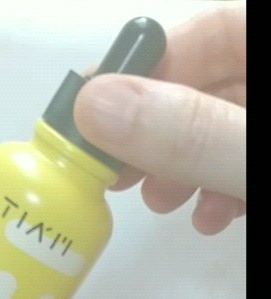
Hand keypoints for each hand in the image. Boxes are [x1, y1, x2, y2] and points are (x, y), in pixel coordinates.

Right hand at [74, 4, 245, 234]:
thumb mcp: (257, 157)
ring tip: (160, 202)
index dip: (144, 67)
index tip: (91, 111)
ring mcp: (268, 129)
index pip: (207, 34)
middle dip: (153, 133)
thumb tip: (93, 108)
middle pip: (203, 89)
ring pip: (215, 133)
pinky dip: (213, 189)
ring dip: (178, 169)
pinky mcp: (265, 163)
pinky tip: (208, 218)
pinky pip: (236, 164)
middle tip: (113, 171)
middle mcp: (270, 85)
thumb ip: (191, 133)